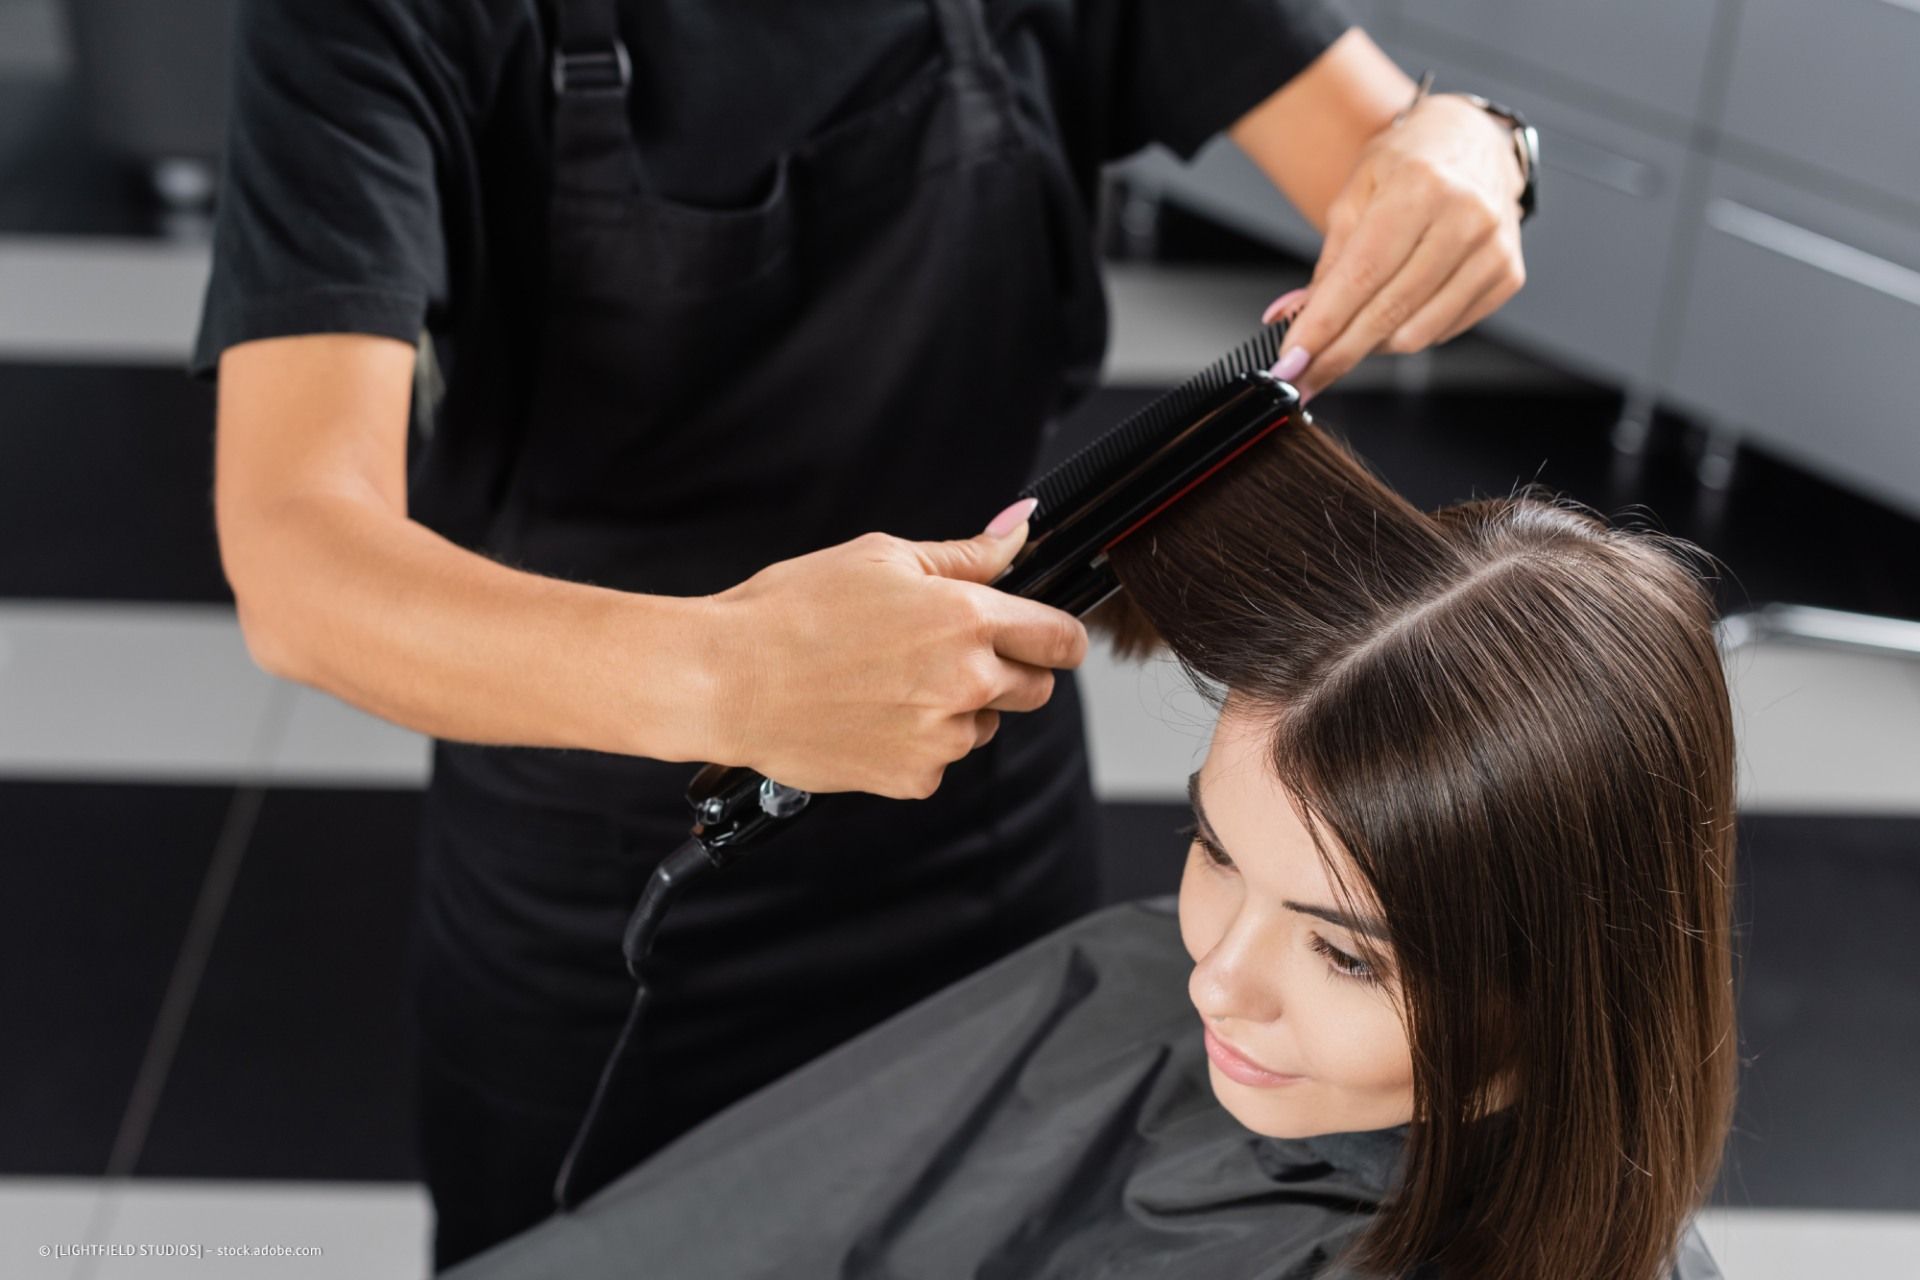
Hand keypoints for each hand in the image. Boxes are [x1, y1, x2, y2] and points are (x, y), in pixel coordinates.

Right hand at [701, 499, 1087, 799]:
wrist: (726, 680)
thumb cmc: (792, 611)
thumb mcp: (882, 557)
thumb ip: (967, 553)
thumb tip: (1021, 526)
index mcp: (967, 619)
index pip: (1061, 638)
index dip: (1059, 635)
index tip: (1046, 636)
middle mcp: (966, 682)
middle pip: (1037, 688)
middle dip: (1009, 670)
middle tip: (947, 653)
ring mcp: (942, 738)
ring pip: (984, 726)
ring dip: (958, 709)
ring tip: (890, 682)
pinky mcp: (913, 778)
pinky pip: (940, 761)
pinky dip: (917, 743)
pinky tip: (869, 714)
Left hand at [1261, 93, 1527, 402]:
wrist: (1471, 143)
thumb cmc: (1408, 165)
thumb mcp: (1354, 197)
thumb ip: (1328, 263)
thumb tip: (1292, 319)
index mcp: (1421, 187)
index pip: (1363, 274)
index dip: (1324, 324)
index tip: (1292, 360)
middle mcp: (1465, 218)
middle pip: (1390, 311)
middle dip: (1338, 353)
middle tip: (1303, 376)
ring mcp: (1493, 250)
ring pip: (1418, 333)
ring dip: (1372, 346)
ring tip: (1349, 333)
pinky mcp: (1507, 276)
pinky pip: (1444, 331)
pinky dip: (1409, 333)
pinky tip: (1394, 315)